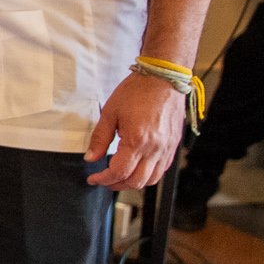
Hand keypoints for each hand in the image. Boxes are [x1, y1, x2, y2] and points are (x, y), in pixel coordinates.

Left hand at [84, 73, 185, 189]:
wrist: (162, 78)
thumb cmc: (137, 91)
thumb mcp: (110, 113)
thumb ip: (99, 138)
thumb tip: (90, 156)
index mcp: (137, 140)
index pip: (119, 172)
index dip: (103, 179)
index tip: (94, 178)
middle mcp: (155, 148)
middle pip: (136, 181)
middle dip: (117, 185)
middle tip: (104, 180)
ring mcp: (166, 148)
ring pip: (152, 179)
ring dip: (133, 183)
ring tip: (119, 178)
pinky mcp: (173, 145)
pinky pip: (163, 169)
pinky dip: (149, 175)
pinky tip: (138, 169)